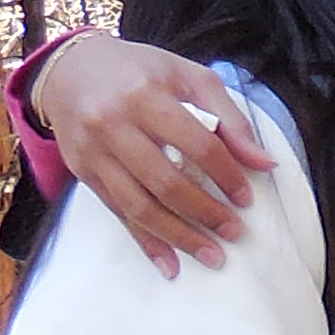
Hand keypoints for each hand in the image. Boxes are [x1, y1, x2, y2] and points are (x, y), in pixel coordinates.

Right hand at [38, 33, 278, 275]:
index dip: (226, 174)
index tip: (246, 198)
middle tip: (234, 232)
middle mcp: (114, 124)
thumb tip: (265, 163)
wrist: (69, 70)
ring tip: (211, 255)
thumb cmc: (140, 71)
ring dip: (178, 236)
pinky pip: (118, 213)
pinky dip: (145, 241)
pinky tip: (169, 264)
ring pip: (139, 205)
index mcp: (146, 95)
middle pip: (166, 181)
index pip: (196, 144)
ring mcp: (94, 152)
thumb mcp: (189, 77)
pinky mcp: (83, 172)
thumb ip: (229, 118)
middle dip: (205, 213)